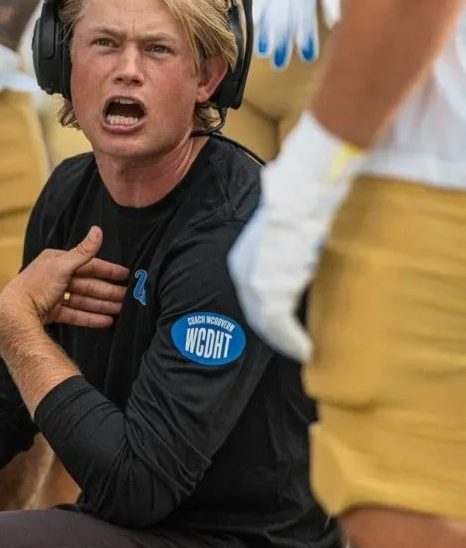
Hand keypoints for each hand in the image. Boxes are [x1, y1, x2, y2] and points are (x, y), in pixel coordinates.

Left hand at [0, 227, 128, 337]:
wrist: (15, 313)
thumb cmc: (36, 285)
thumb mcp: (62, 265)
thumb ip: (83, 252)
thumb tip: (98, 230)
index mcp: (57, 262)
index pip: (88, 264)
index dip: (108, 270)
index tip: (125, 274)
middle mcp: (55, 277)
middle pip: (87, 284)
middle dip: (107, 291)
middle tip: (127, 297)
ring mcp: (53, 296)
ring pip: (83, 300)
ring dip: (102, 305)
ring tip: (120, 310)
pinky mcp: (51, 312)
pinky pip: (75, 314)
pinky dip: (90, 317)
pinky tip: (105, 321)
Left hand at [228, 113, 363, 362]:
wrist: (302, 195)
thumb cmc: (301, 207)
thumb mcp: (286, 235)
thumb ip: (286, 255)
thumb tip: (303, 266)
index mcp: (242, 259)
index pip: (253, 297)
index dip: (268, 317)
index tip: (284, 330)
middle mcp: (242, 272)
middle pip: (256, 314)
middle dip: (274, 334)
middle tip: (293, 348)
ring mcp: (254, 282)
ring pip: (266, 323)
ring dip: (284, 342)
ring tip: (302, 352)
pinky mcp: (269, 289)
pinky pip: (278, 325)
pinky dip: (292, 341)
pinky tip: (305, 350)